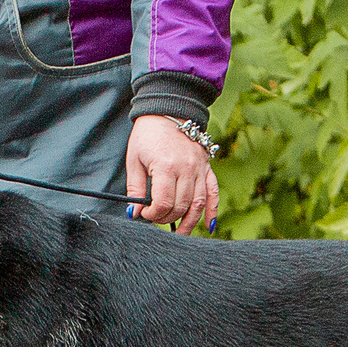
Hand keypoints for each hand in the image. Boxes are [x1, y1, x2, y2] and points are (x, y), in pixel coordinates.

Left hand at [125, 115, 218, 233]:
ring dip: (190, 222)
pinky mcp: (207, 168)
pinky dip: (212, 210)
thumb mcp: (134, 160)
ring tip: (180, 234)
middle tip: (157, 219)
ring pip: (198, 204)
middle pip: (181, 206)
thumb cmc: (147, 135)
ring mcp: (199, 169)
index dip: (153, 214)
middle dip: (167, 218)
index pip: (164, 202)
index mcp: (166, 166)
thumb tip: (134, 213)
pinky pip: (213, 192)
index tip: (145, 214)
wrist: (168, 111)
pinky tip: (209, 225)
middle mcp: (186, 169)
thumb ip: (135, 189)